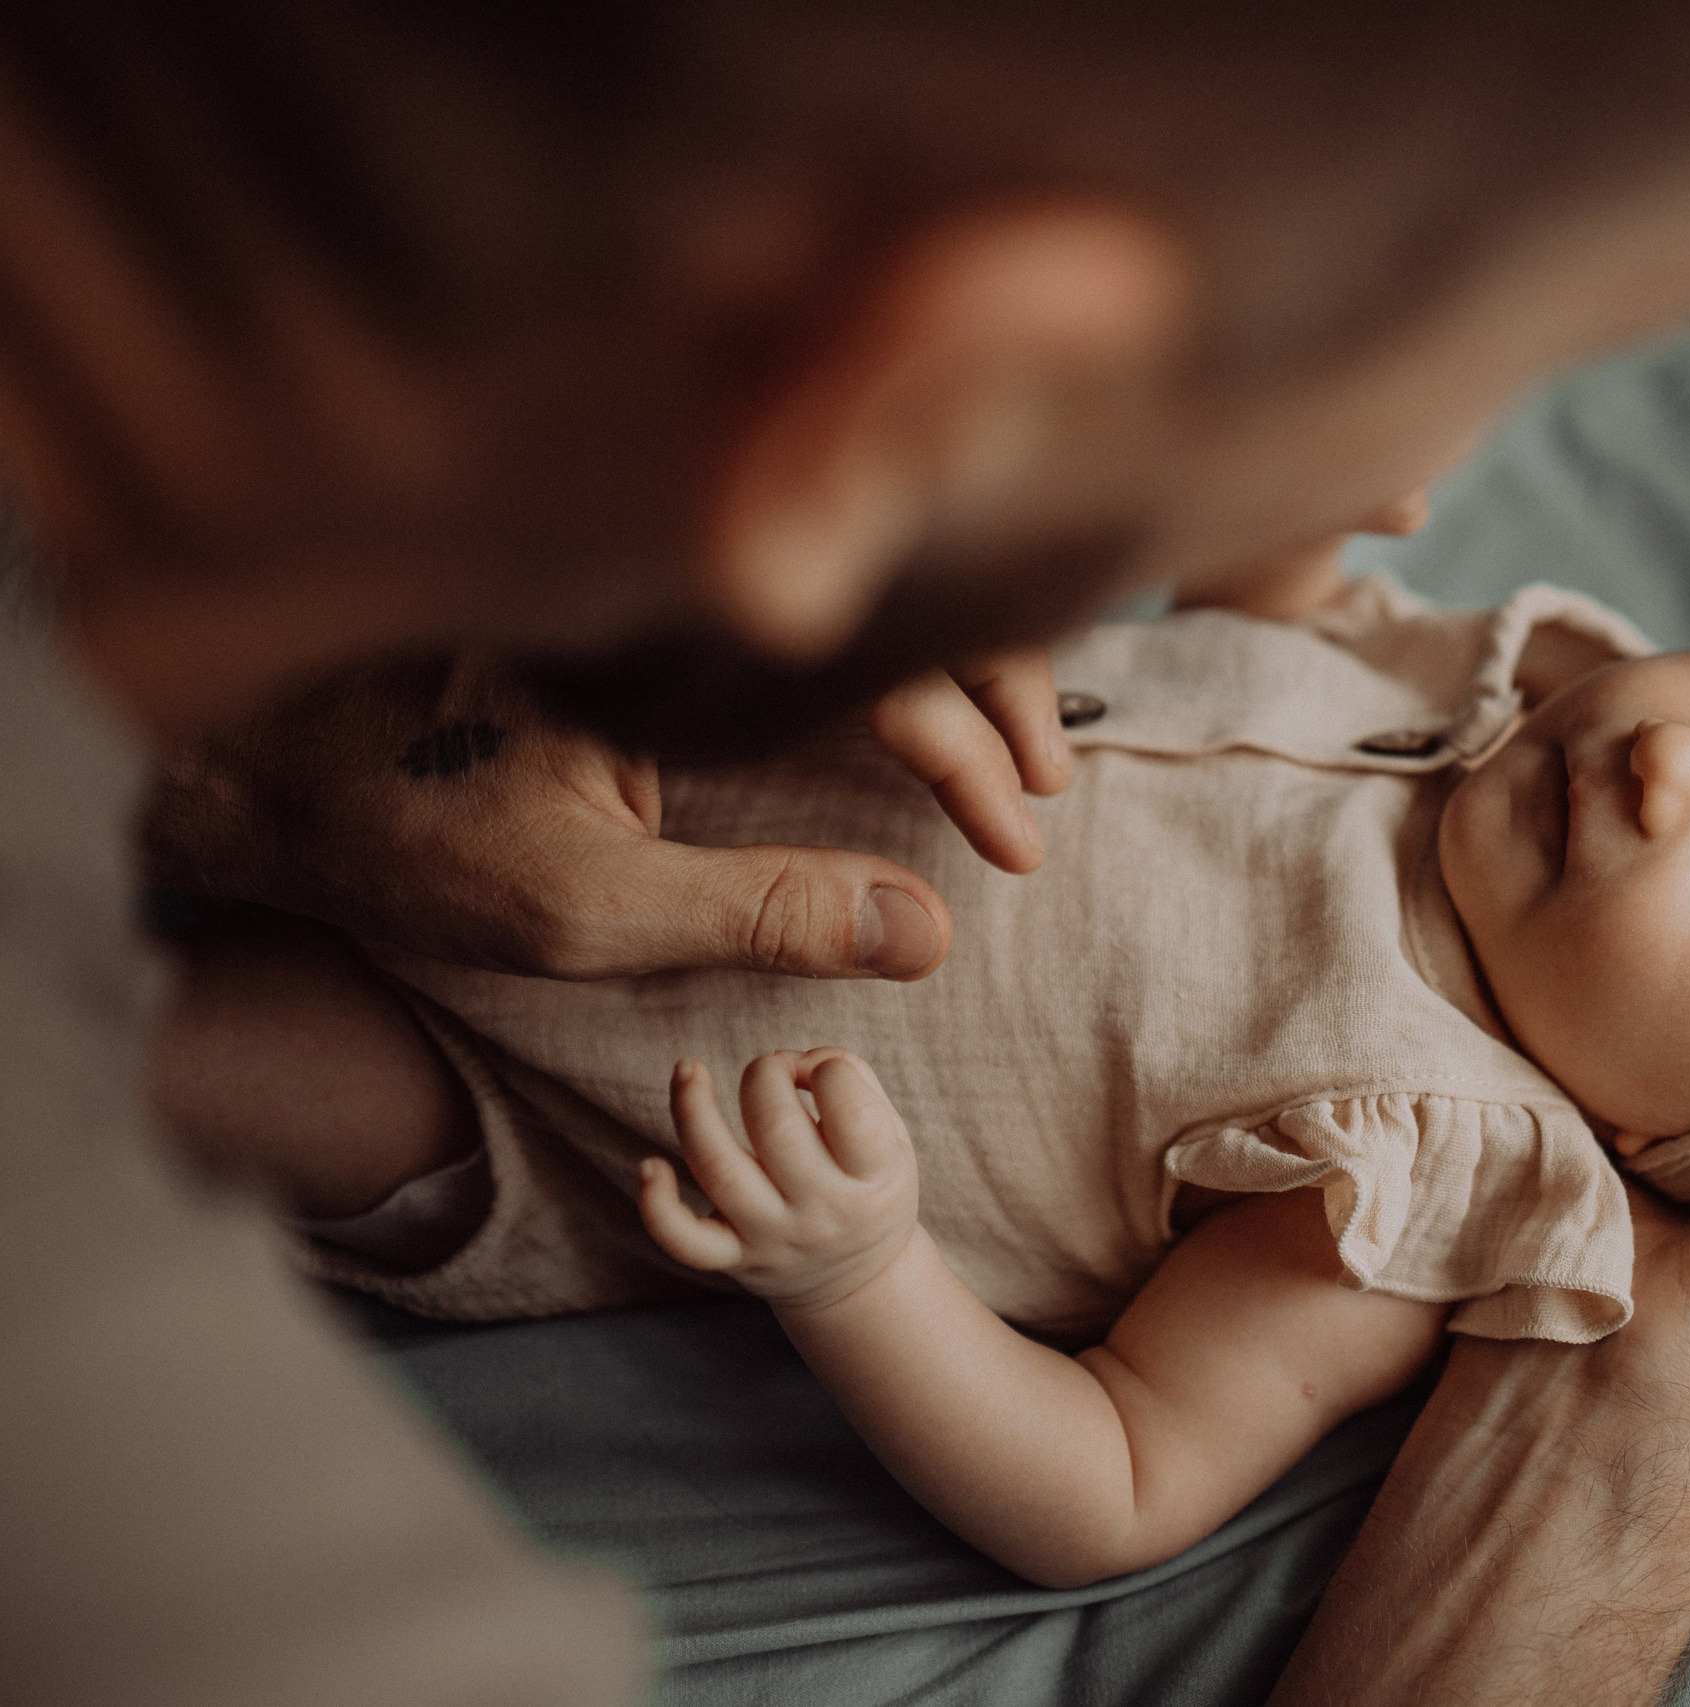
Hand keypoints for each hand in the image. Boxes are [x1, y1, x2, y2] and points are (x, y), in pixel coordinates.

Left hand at [145, 647, 1068, 980]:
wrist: (268, 765)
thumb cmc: (411, 837)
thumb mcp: (589, 908)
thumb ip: (763, 912)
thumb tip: (926, 933)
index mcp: (683, 624)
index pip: (884, 667)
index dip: (972, 762)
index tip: (1021, 846)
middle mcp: (691, 569)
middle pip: (904, 582)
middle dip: (1002, 685)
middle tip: (1047, 786)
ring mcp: (678, 570)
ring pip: (867, 574)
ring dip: (958, 654)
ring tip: (1015, 748)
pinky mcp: (660, 594)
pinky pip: (810, 593)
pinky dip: (891, 640)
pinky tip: (929, 699)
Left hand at [638, 1050, 920, 1313]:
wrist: (859, 1281)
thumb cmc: (869, 1185)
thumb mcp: (893, 1137)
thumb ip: (855, 1080)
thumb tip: (793, 1062)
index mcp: (875, 1177)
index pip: (851, 1109)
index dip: (829, 1069)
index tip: (819, 1074)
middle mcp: (823, 1210)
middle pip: (776, 1128)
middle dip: (766, 1074)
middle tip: (771, 1072)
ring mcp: (773, 1236)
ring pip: (720, 1169)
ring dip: (694, 1109)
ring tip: (689, 1069)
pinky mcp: (732, 1257)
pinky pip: (683, 1239)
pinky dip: (658, 1205)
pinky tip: (649, 1166)